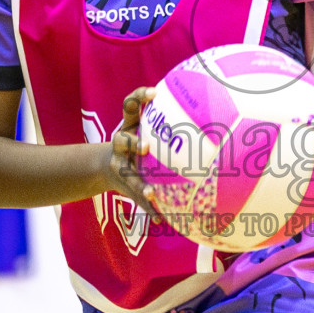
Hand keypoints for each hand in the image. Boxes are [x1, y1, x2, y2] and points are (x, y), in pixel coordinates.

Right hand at [103, 87, 161, 221]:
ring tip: (150, 194)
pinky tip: (162, 220)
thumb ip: (168, 117)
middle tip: (145, 147)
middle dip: (133, 143)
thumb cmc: (138, 143)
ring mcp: (120, 168)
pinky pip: (137, 198)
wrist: (107, 168)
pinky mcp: (124, 186)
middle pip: (122, 140)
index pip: (130, 105)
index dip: (139, 97)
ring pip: (126, 176)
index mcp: (129, 125)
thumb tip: (206, 101)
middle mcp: (121, 143)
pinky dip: (150, 209)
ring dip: (138, 183)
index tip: (154, 93)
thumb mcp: (145, 127)